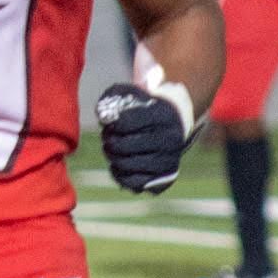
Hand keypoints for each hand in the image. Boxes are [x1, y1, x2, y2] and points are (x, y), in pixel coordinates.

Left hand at [95, 68, 201, 194]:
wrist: (175, 124)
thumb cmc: (146, 107)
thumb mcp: (132, 94)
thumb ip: (112, 98)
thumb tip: (102, 115)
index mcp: (162, 115)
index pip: (125, 122)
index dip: (112, 124)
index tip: (112, 123)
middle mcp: (169, 140)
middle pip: (124, 146)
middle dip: (109, 141)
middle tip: (108, 137)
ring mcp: (168, 161)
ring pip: (126, 164)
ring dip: (112, 157)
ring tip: (112, 149)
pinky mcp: (164, 179)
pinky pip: (132, 183)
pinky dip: (119, 174)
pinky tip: (117, 164)